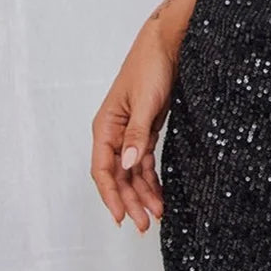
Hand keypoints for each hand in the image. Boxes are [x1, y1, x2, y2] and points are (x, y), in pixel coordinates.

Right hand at [90, 22, 176, 231]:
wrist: (167, 45)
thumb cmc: (150, 67)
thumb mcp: (145, 102)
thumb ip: (136, 134)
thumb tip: (126, 164)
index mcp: (106, 127)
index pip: (103, 170)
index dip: (111, 196)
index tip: (121, 217)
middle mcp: (114, 133)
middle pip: (118, 176)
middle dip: (130, 201)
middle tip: (144, 225)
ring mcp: (129, 133)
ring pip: (132, 172)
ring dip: (142, 194)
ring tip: (156, 216)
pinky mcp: (146, 130)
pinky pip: (144, 162)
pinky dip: (151, 179)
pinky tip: (159, 194)